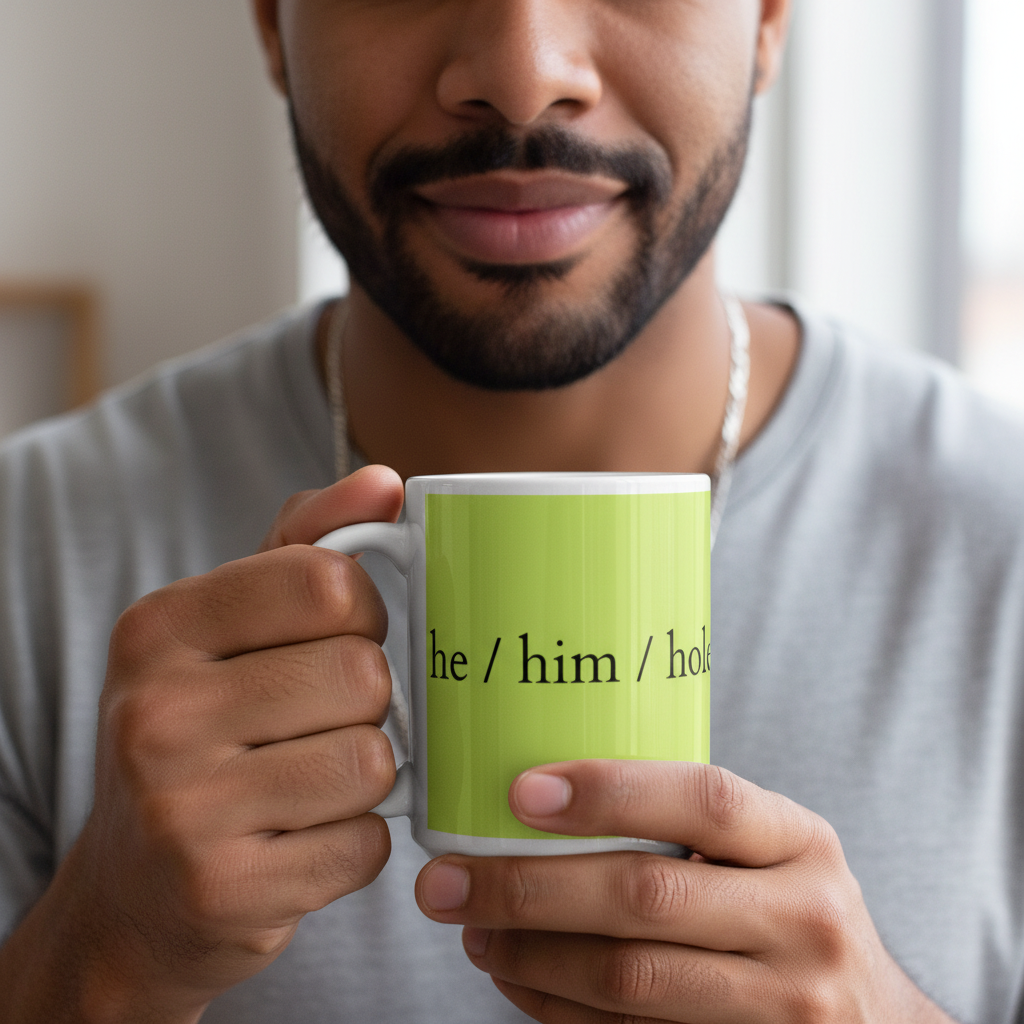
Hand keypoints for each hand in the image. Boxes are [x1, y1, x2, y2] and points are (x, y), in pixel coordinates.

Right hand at [0, 465, 404, 1023]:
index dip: (362, 610)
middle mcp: (157, 713)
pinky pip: (365, 844)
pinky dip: (354, 841)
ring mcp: (183, 811)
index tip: (338, 635)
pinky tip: (302, 840)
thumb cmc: (205, 731)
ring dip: (365, 774)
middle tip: (321, 720)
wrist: (136, 891)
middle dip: (366, 701)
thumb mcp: (230, 625)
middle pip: (363, 675)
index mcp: (160, 627)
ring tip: (311, 780)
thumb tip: (386, 481)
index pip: (330, 582)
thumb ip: (306, 543)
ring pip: (373, 763)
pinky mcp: (225, 892)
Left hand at [416, 761, 957, 1023]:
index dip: (608, 792)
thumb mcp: (771, 850)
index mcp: (801, 842)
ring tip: (471, 930)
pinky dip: (555, 1010)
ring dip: (529, 957)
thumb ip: (691, 822)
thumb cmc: (791, 911)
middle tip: (446, 880)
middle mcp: (803, 922)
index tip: (519, 791)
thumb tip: (539, 795)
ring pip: (628, 982)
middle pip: (646, 898)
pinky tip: (517, 980)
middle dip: (529, 888)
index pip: (703, 800)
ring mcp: (783, 1009)